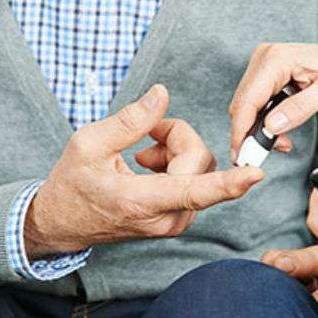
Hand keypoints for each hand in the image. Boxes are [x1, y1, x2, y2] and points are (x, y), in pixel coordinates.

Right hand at [25, 84, 264, 257]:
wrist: (62, 223)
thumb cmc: (71, 184)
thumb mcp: (88, 143)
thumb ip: (131, 120)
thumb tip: (163, 94)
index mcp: (142, 202)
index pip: (195, 192)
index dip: (228, 182)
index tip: (255, 174)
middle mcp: (165, 218)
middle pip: (199, 162)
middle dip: (176, 138)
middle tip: (144, 136)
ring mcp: (174, 222)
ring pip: (200, 169)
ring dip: (175, 151)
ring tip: (140, 155)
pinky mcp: (178, 218)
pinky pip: (195, 180)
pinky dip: (175, 164)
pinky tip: (147, 165)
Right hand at [229, 43, 317, 160]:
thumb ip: (300, 108)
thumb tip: (271, 126)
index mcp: (277, 58)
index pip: (248, 99)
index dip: (242, 130)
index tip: (242, 155)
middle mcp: (264, 57)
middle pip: (242, 104)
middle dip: (252, 133)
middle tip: (271, 153)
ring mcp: (263, 64)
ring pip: (246, 106)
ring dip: (258, 129)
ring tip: (283, 143)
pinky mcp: (265, 74)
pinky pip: (255, 103)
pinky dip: (264, 121)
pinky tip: (280, 131)